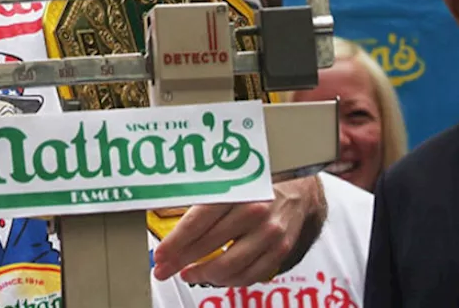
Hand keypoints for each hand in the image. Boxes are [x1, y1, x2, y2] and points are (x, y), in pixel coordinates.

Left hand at [151, 175, 326, 285]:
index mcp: (237, 190)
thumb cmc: (257, 181)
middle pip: (209, 246)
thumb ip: (201, 195)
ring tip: (188, 273)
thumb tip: (165, 210)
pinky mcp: (280, 250)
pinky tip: (216, 276)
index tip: (160, 255)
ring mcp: (270, 234)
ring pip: (230, 267)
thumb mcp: (228, 178)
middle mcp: (255, 212)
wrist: (298, 186)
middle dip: (181, 262)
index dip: (175, 243)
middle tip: (163, 269)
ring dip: (204, 274)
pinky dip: (230, 280)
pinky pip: (251, 275)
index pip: (198, 222)